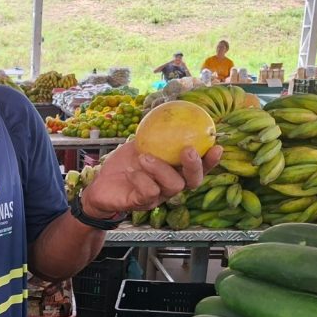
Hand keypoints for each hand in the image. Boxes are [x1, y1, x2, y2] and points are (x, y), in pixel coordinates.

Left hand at [80, 141, 223, 216]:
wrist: (99, 184)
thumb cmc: (122, 164)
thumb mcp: (138, 145)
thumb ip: (154, 134)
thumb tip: (168, 112)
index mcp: (174, 171)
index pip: (199, 168)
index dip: (210, 160)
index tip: (217, 145)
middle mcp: (170, 186)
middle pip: (193, 181)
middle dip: (194, 165)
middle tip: (187, 150)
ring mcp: (158, 197)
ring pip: (173, 186)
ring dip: (161, 169)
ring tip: (144, 157)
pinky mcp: (142, 204)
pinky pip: (149, 193)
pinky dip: (141, 179)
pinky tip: (131, 172)